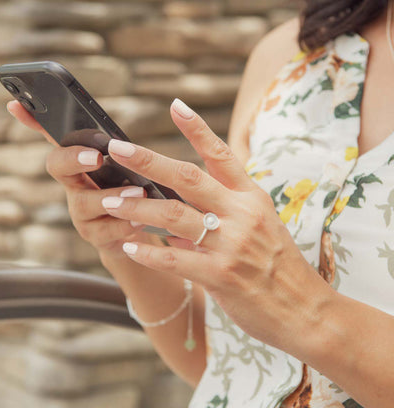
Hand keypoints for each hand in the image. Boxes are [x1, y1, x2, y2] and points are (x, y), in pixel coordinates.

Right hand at [6, 100, 149, 258]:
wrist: (135, 232)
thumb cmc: (127, 190)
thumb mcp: (124, 165)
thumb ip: (118, 145)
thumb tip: (117, 118)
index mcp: (80, 165)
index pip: (54, 138)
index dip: (34, 122)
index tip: (20, 107)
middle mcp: (74, 187)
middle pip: (57, 167)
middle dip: (73, 159)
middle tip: (96, 156)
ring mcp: (82, 214)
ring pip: (85, 203)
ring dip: (111, 196)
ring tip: (138, 191)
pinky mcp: (96, 237)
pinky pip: (106, 232)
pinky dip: (125, 225)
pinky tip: (142, 220)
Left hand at [101, 98, 332, 353]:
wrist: (305, 309)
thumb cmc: (279, 265)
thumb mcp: (258, 230)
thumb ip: (220, 218)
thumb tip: (176, 229)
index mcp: (251, 198)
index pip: (221, 155)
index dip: (197, 129)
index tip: (175, 105)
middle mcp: (242, 214)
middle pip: (188, 178)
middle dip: (149, 161)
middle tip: (117, 148)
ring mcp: (232, 244)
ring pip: (174, 216)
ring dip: (137, 208)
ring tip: (110, 202)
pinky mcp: (221, 276)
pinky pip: (175, 259)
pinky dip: (149, 252)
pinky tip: (129, 247)